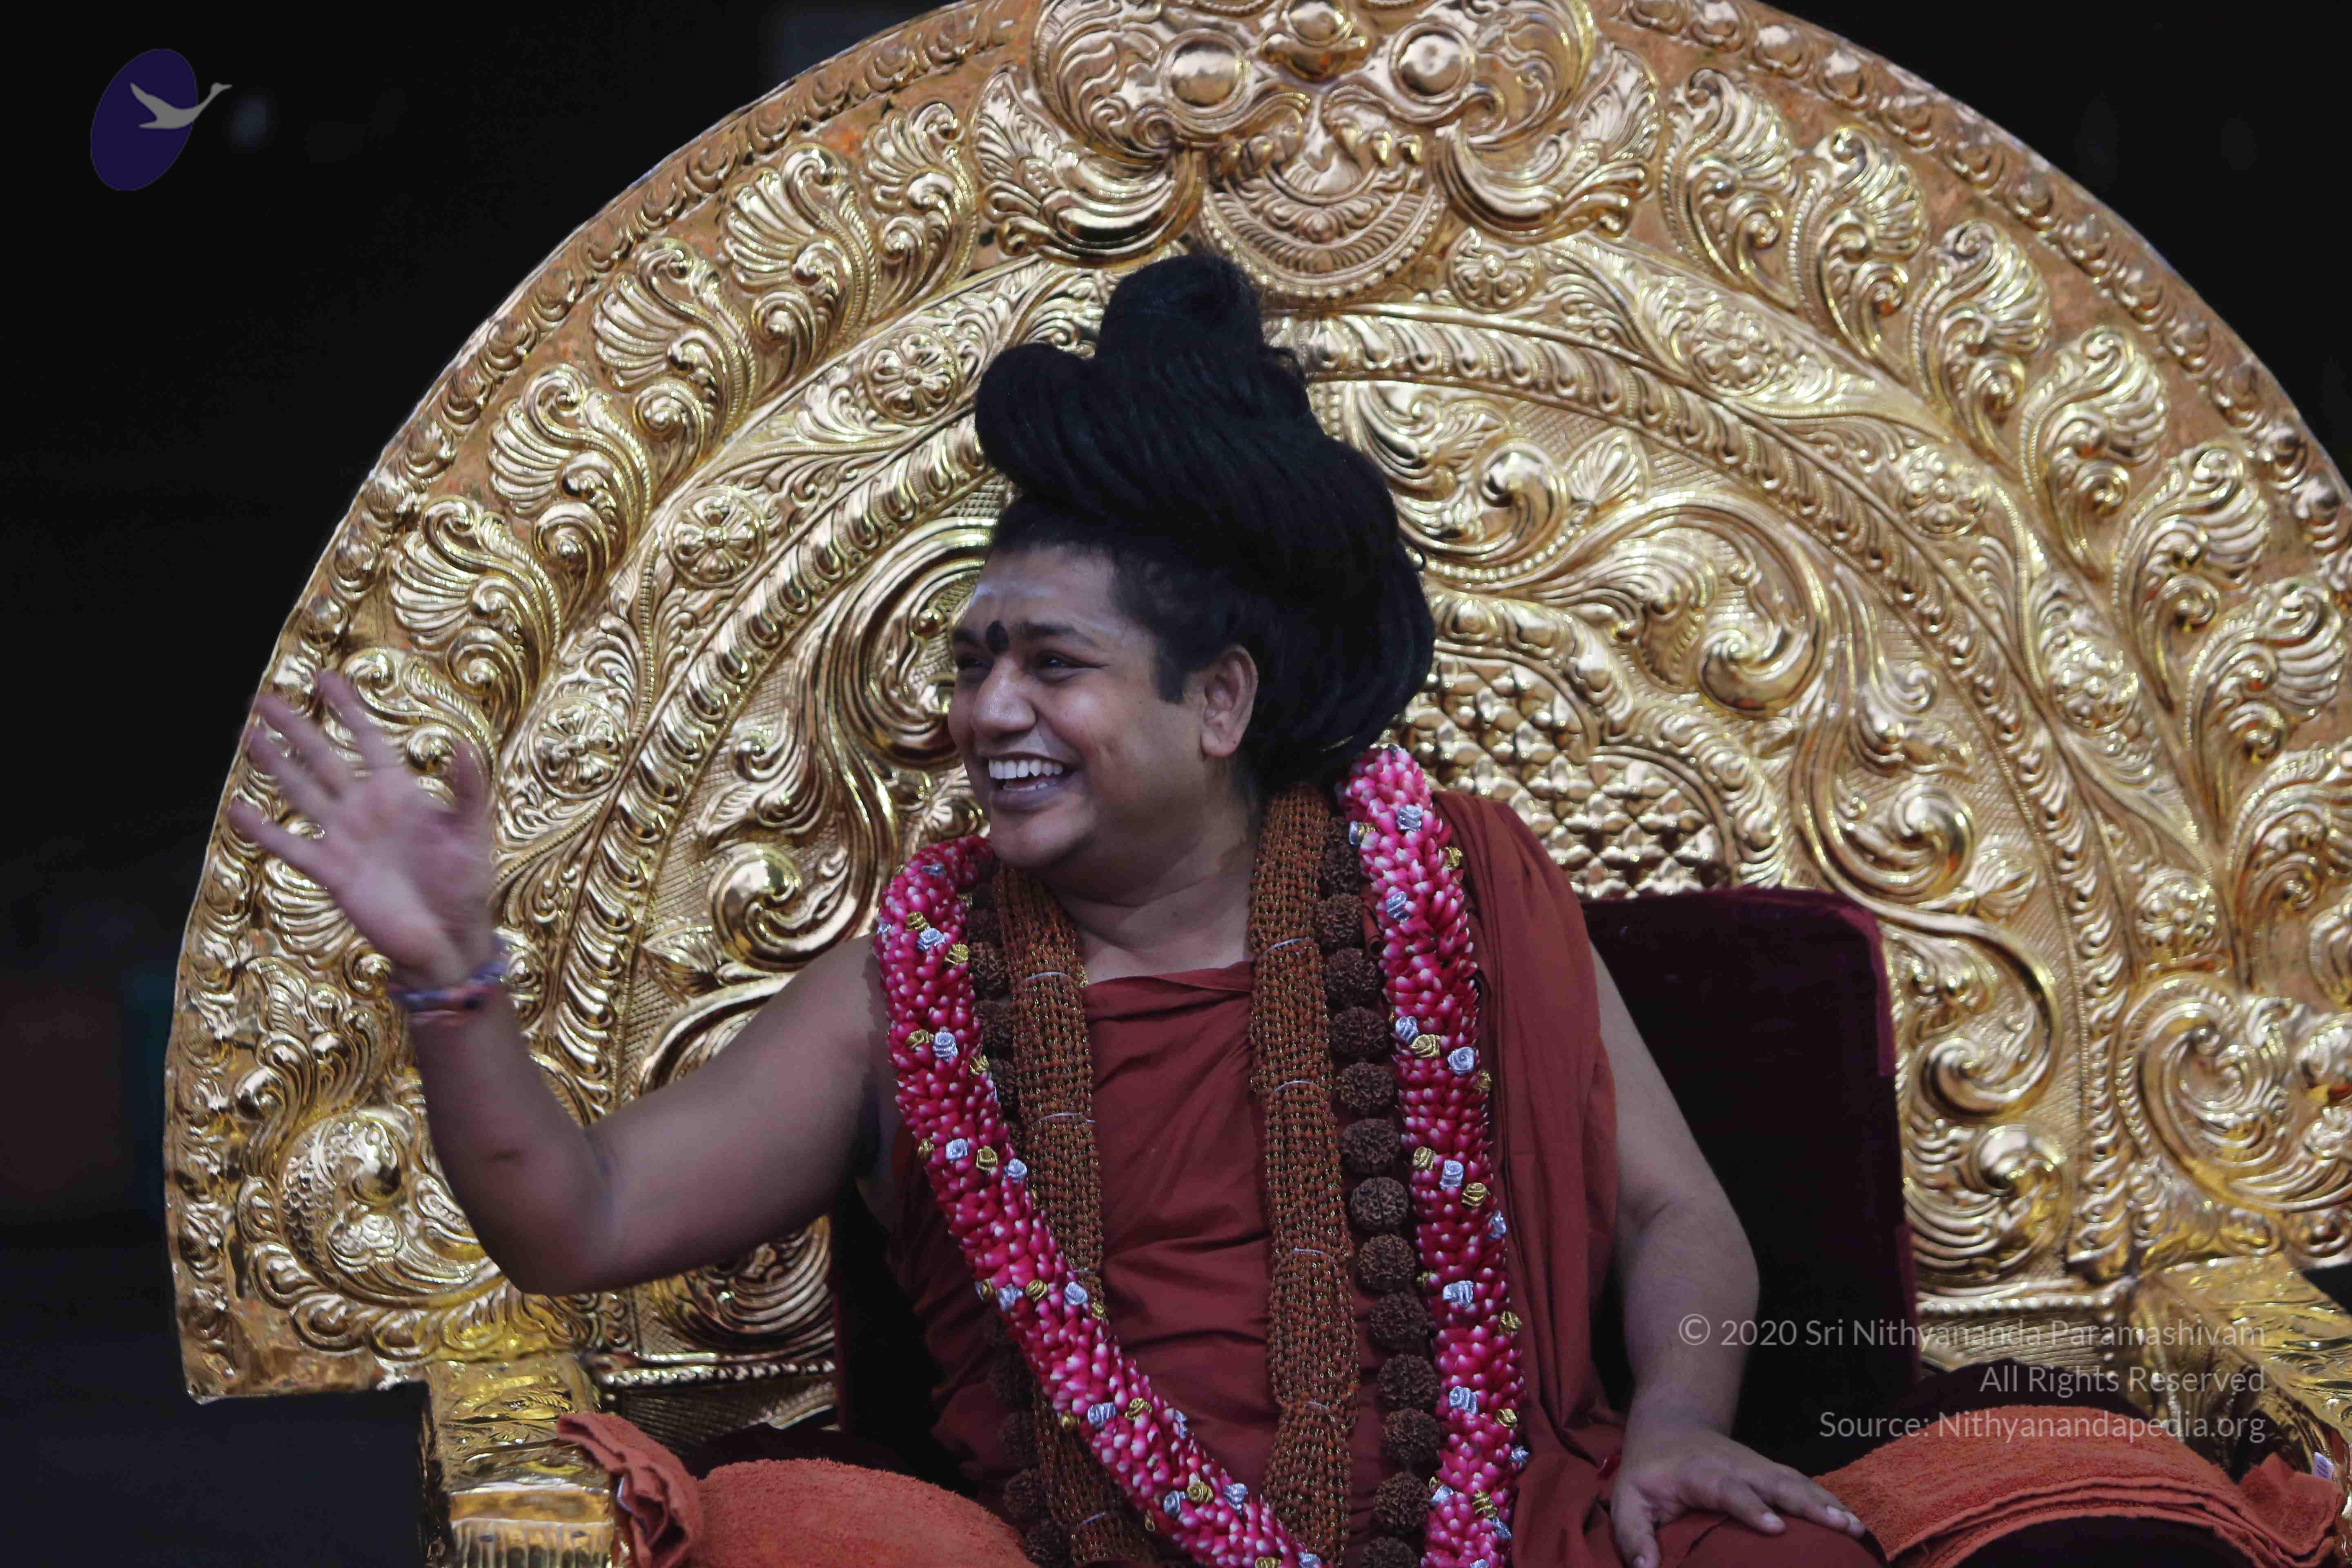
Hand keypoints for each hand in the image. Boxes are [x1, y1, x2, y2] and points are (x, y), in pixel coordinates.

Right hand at [226, 669, 495, 987]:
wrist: (449, 937)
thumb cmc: (465, 884)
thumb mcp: (472, 832)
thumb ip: (468, 789)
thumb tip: (463, 745)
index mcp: (400, 793)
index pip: (368, 740)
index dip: (348, 710)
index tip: (326, 678)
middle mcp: (366, 809)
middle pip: (324, 759)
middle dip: (296, 728)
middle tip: (264, 699)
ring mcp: (345, 838)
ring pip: (302, 792)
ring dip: (276, 765)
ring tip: (247, 737)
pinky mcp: (332, 872)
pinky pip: (292, 847)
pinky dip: (264, 830)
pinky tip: (236, 810)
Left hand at [1608, 1419, 1864, 1567]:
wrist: (1671, 1422)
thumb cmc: (1648, 1468)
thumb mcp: (1627, 1498)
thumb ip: (1632, 1535)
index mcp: (1701, 1474)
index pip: (1729, 1490)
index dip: (1751, 1507)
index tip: (1775, 1528)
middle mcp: (1737, 1466)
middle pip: (1776, 1483)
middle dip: (1807, 1504)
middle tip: (1839, 1525)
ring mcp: (1758, 1466)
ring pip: (1796, 1482)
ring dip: (1826, 1503)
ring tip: (1856, 1528)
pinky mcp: (1771, 1471)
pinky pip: (1803, 1484)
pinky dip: (1828, 1500)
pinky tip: (1852, 1521)